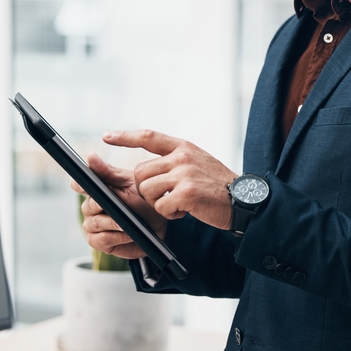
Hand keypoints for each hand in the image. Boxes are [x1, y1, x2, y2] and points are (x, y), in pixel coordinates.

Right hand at [70, 152, 167, 259]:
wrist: (159, 224)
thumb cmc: (144, 200)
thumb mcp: (129, 183)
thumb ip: (108, 172)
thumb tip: (90, 156)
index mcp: (97, 189)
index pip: (80, 184)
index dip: (80, 184)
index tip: (82, 185)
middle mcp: (91, 207)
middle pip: (88, 206)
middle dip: (102, 206)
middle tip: (116, 205)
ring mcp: (93, 225)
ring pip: (94, 224)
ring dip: (112, 223)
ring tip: (128, 222)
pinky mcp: (99, 242)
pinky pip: (100, 239)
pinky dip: (115, 236)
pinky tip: (128, 233)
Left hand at [103, 129, 237, 230]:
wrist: (243, 200)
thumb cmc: (218, 185)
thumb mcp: (198, 162)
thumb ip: (175, 160)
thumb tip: (147, 170)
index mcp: (183, 147)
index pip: (148, 136)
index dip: (125, 137)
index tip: (106, 136)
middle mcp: (181, 157)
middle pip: (140, 173)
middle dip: (148, 190)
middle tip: (167, 197)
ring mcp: (184, 174)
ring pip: (147, 190)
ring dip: (159, 203)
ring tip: (179, 204)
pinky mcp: (186, 193)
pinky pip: (161, 206)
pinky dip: (170, 214)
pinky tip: (186, 212)